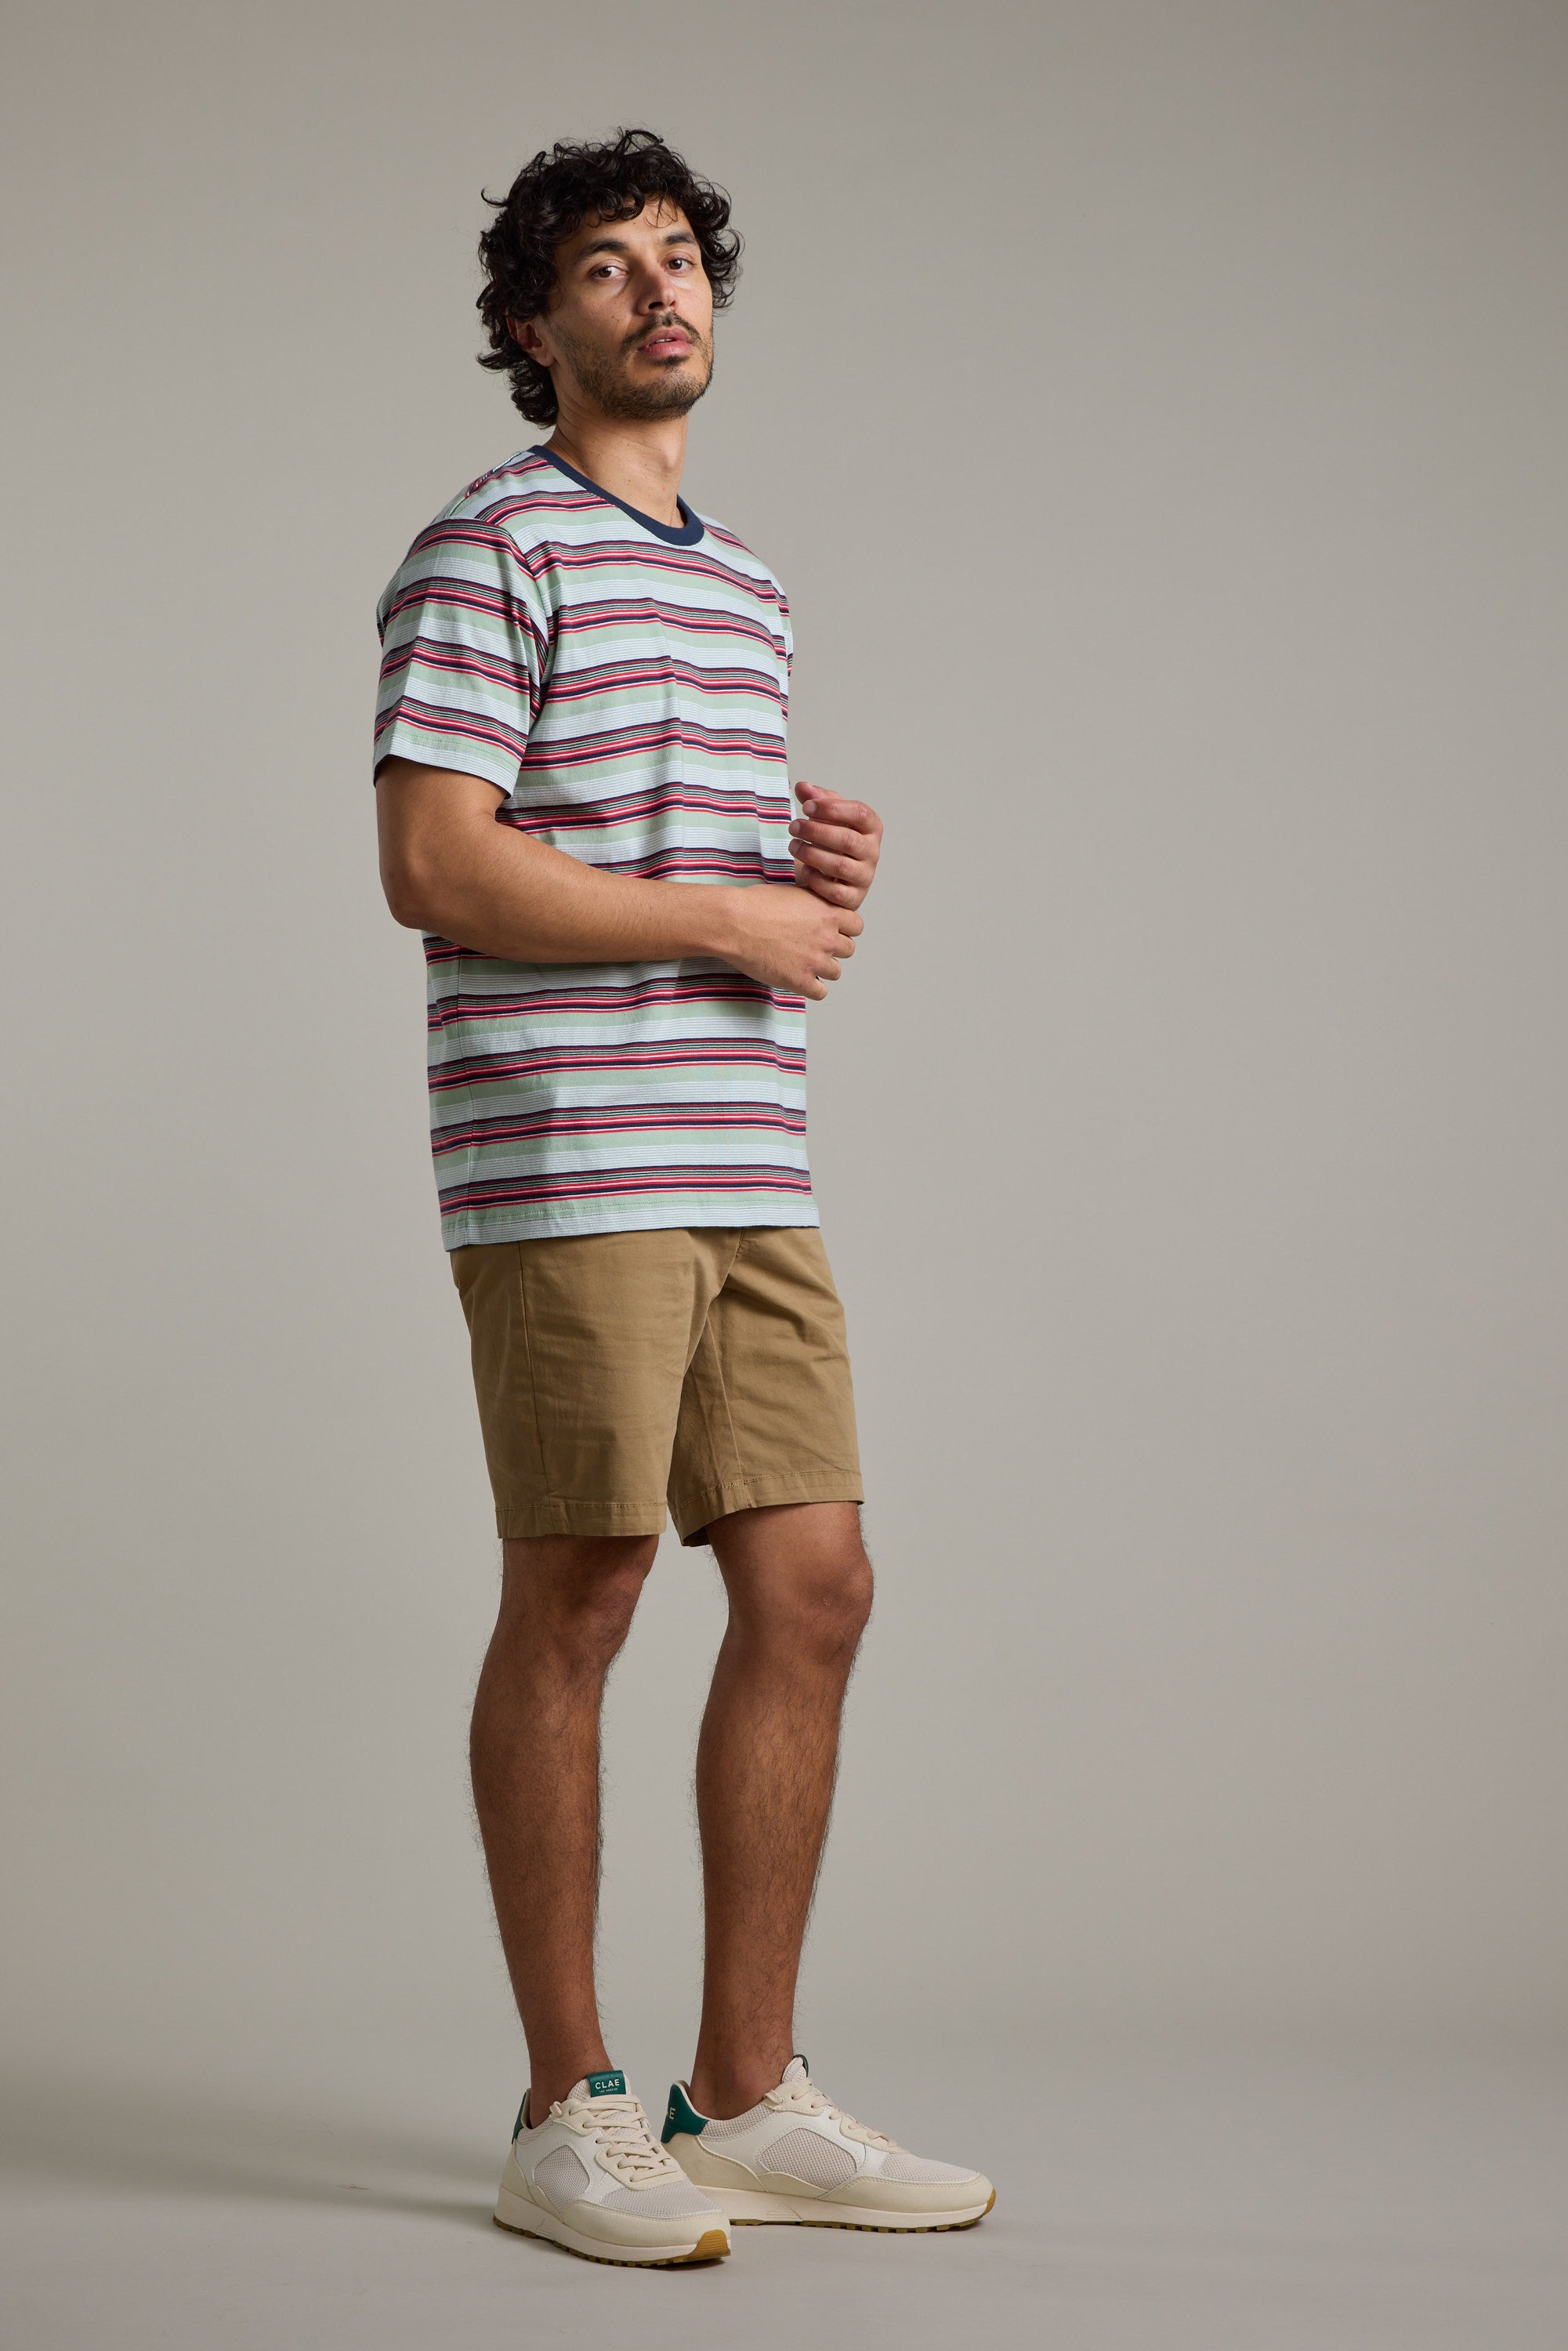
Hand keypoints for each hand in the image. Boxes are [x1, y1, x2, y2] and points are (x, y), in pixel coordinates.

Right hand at [717, 882, 863, 1000]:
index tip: (831, 931)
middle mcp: (827, 937)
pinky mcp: (800, 981)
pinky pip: (820, 992)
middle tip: (813, 947)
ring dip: (822, 969)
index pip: (856, 926)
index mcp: (829, 913)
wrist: (734, 923)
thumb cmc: (756, 904)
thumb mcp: (793, 891)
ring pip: (836, 972)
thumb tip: (820, 904)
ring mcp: (816, 961)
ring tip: (803, 963)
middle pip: (848, 950)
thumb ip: (814, 901)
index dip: (843, 929)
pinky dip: (812, 988)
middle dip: (833, 949)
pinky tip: (798, 979)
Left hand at [787, 782, 882, 909]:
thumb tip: (803, 786)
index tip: (807, 806)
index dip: (833, 808)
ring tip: (793, 845)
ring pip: (840, 866)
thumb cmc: (831, 841)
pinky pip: (835, 892)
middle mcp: (872, 852)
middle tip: (793, 826)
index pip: (860, 814)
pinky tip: (804, 869)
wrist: (835, 876)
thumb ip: (816, 800)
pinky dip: (817, 880)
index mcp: (871, 828)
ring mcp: (864, 877)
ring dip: (812, 854)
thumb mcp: (826, 817)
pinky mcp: (853, 898)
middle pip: (847, 840)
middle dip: (816, 831)